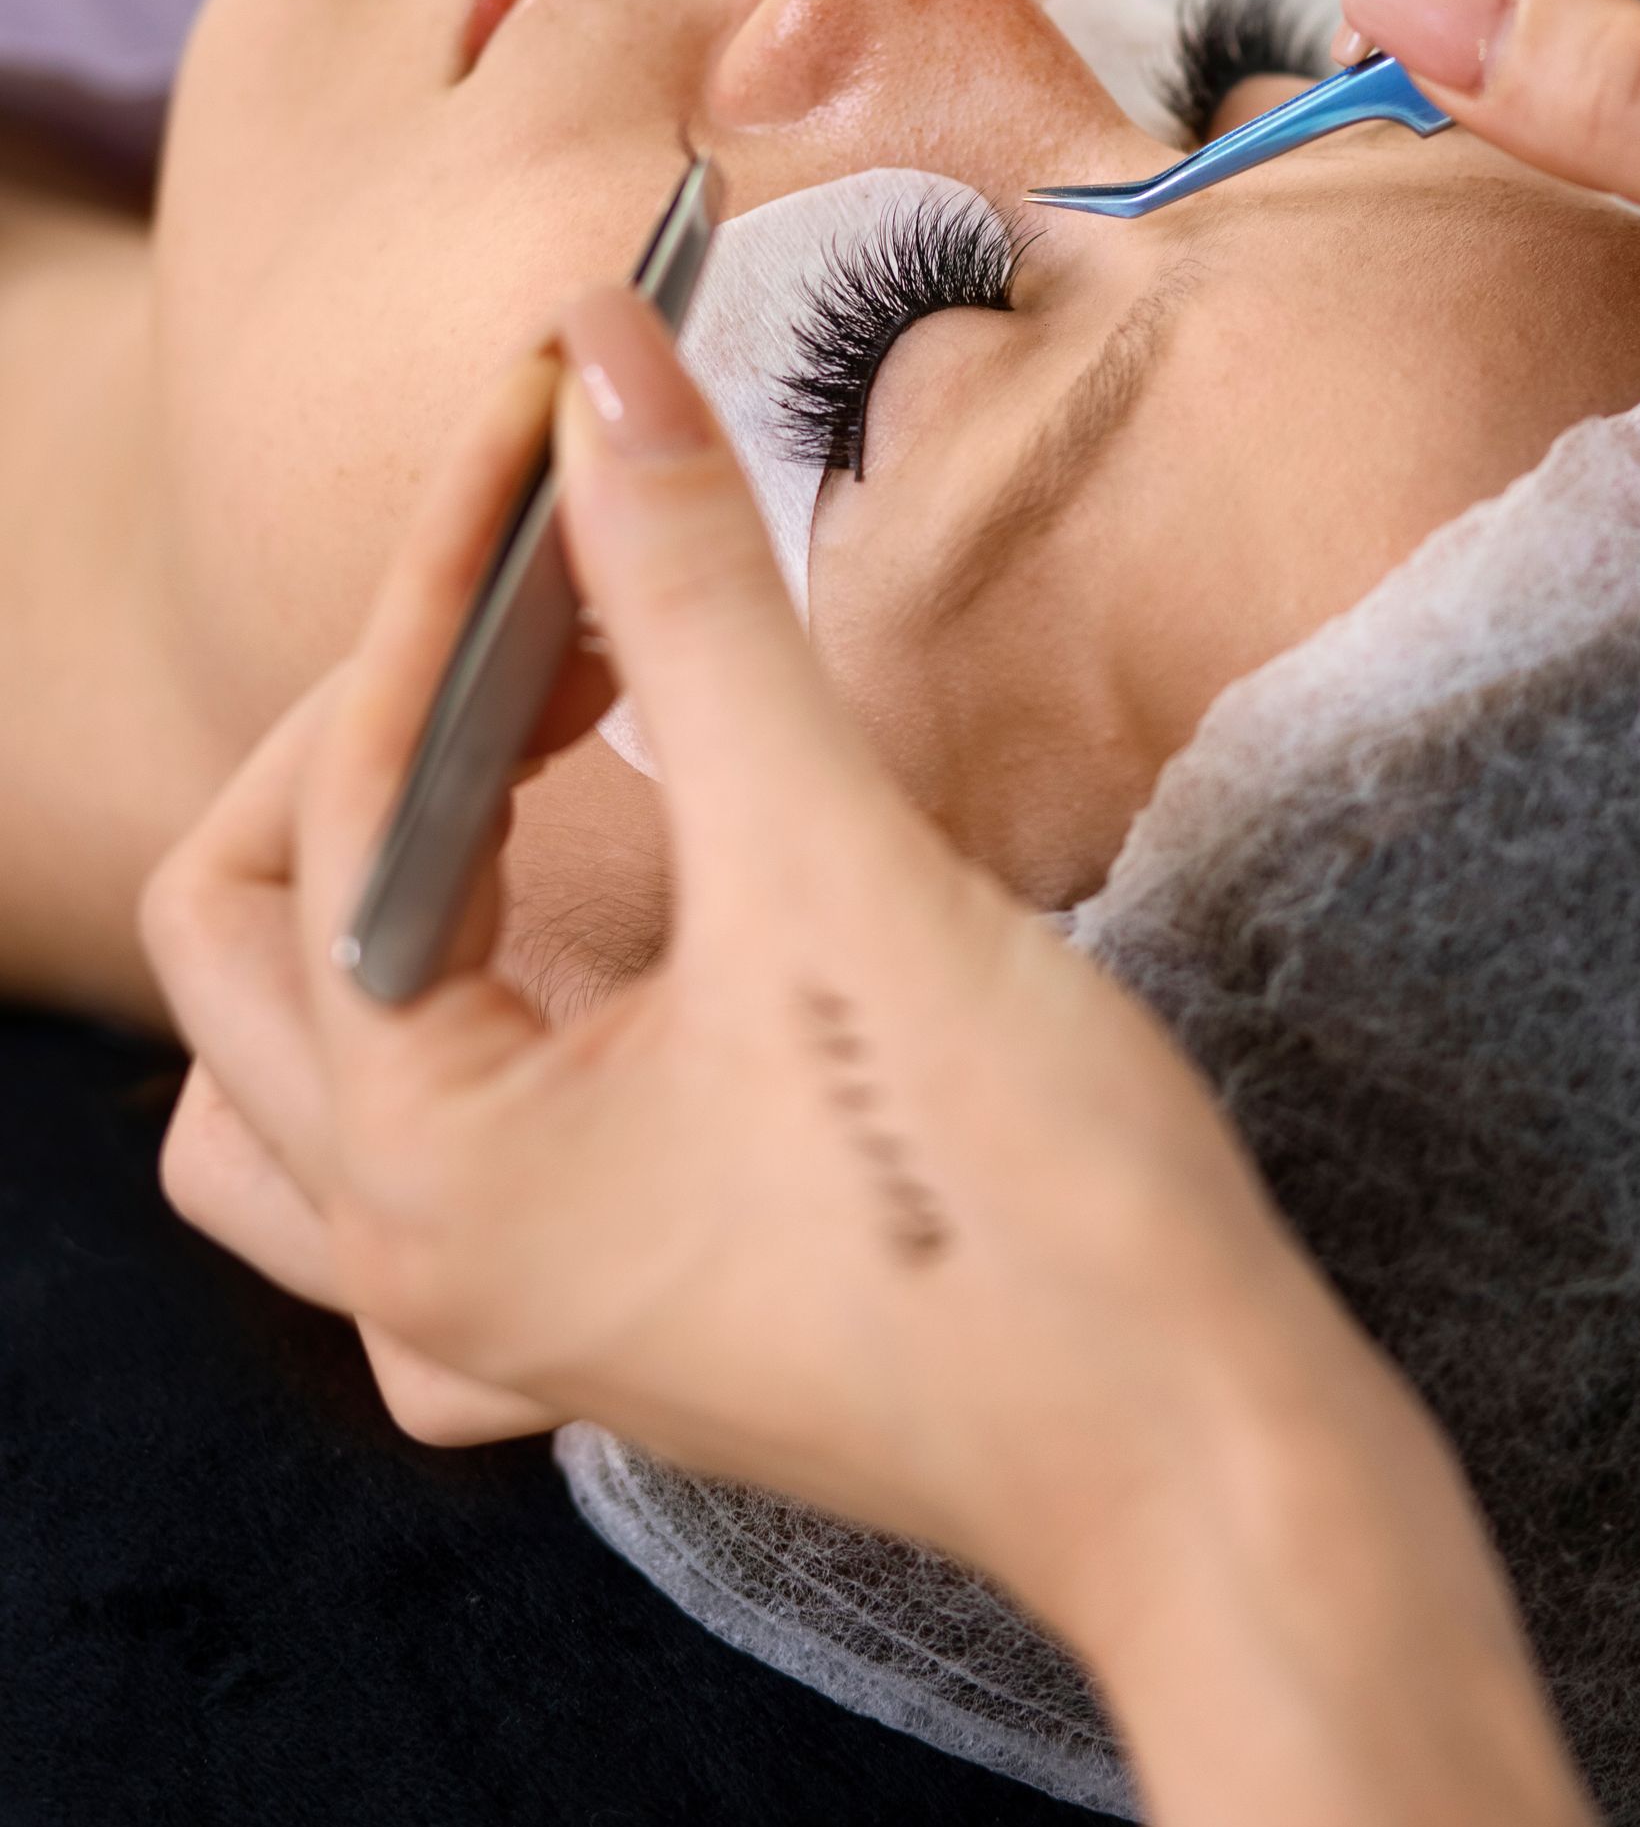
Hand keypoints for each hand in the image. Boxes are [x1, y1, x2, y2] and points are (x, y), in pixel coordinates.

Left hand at [144, 288, 1639, 1826]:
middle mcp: (416, 1255)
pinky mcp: (600, 1296)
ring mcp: (498, 1298)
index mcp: (427, 1171)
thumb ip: (693, 603)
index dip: (449, 574)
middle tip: (545, 594)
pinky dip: (452, 1001)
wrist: (1201, 1460)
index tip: (555, 405)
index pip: (353, 796)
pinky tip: (579, 919)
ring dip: (370, 879)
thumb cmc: (1026, 1208)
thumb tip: (602, 366)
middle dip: (380, 721)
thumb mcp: (836, 869)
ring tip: (523, 745)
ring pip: (292, 1062)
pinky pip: (419, 1144)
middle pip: (251, 931)